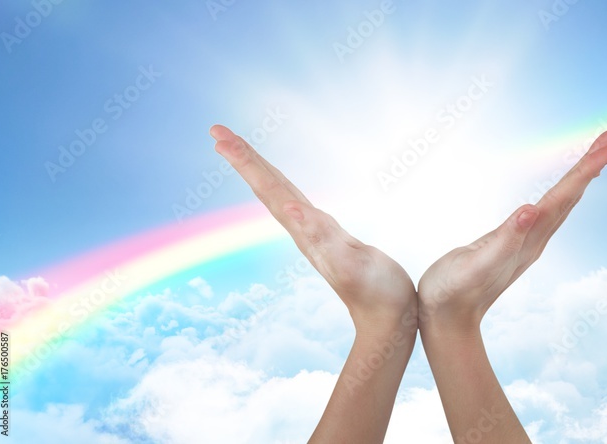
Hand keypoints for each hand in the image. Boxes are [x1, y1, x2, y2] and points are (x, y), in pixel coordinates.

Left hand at [210, 125, 415, 333]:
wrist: (388, 320)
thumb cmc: (377, 294)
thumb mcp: (351, 264)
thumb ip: (322, 237)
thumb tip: (290, 209)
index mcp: (305, 230)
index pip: (269, 188)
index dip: (246, 162)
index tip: (220, 138)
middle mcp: (304, 229)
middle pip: (267, 187)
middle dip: (244, 159)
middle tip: (218, 132)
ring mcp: (315, 233)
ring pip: (281, 194)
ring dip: (259, 172)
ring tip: (240, 151)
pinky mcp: (330, 237)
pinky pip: (300, 205)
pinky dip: (286, 190)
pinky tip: (282, 191)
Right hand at [417, 128, 606, 332]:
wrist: (446, 321)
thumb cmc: (452, 292)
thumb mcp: (475, 264)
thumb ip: (504, 239)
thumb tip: (530, 210)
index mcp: (528, 238)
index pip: (564, 197)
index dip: (587, 169)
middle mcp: (535, 238)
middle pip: (572, 195)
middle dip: (593, 164)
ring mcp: (527, 241)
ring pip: (563, 202)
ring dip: (582, 176)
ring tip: (601, 154)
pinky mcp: (515, 243)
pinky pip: (547, 211)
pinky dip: (562, 193)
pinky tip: (562, 191)